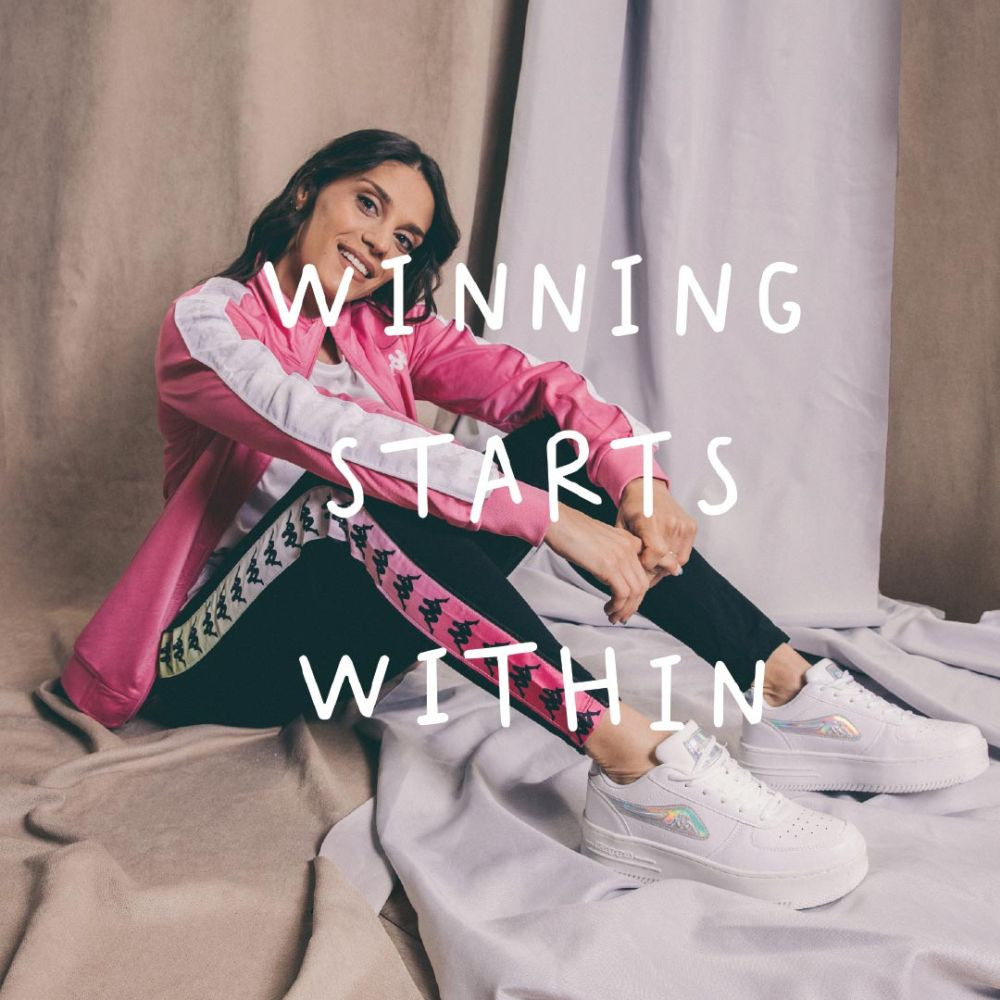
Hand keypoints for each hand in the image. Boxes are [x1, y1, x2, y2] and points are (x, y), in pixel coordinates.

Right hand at [543, 503, 651, 624]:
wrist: (559, 522)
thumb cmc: (572, 531)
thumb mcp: (601, 541)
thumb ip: (612, 554)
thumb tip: (611, 577)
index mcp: (629, 540)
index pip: (643, 571)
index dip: (638, 591)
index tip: (628, 603)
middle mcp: (630, 547)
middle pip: (642, 584)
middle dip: (633, 605)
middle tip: (622, 616)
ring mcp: (621, 556)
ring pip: (635, 591)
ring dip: (625, 609)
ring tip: (613, 617)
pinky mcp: (609, 566)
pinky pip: (623, 593)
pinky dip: (617, 606)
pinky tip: (608, 609)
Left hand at [616, 479, 696, 588]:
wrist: (647, 488)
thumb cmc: (632, 509)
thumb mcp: (621, 527)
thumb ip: (629, 550)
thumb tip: (639, 575)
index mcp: (649, 520)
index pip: (655, 554)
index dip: (647, 565)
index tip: (639, 564)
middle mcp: (670, 521)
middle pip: (666, 560)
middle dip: (654, 570)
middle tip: (644, 569)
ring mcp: (683, 524)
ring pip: (677, 561)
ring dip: (664, 566)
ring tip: (653, 561)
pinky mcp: (691, 526)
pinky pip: (684, 555)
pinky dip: (674, 559)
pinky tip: (663, 554)